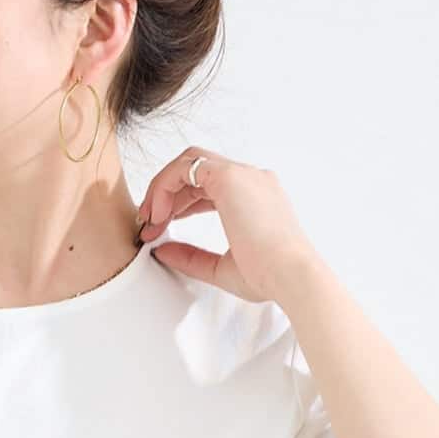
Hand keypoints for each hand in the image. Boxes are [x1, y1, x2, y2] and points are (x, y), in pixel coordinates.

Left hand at [137, 149, 321, 306]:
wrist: (291, 275)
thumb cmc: (269, 276)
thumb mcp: (221, 268)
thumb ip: (191, 257)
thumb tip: (161, 250)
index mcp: (256, 197)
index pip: (209, 186)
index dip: (179, 204)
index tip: (160, 228)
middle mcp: (251, 180)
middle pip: (196, 170)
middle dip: (166, 195)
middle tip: (148, 225)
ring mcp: (242, 174)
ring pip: (189, 161)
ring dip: (162, 188)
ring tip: (149, 220)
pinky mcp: (230, 177)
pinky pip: (186, 167)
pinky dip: (165, 185)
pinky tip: (159, 213)